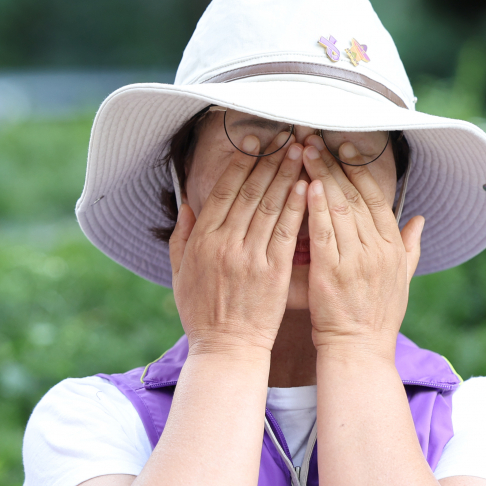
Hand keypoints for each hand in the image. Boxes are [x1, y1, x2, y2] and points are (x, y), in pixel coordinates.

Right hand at [169, 137, 307, 354]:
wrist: (226, 349)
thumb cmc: (202, 314)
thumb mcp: (179, 274)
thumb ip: (181, 238)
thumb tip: (185, 207)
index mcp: (200, 241)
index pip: (221, 192)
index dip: (239, 164)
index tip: (252, 142)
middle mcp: (223, 244)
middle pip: (248, 192)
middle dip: (268, 160)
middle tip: (284, 136)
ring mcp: (249, 257)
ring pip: (270, 206)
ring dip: (286, 175)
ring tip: (301, 151)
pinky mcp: (273, 271)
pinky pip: (286, 231)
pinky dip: (297, 206)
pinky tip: (306, 186)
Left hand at [301, 137, 424, 355]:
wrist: (359, 350)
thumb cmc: (373, 317)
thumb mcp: (400, 279)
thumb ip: (410, 246)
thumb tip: (418, 218)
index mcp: (393, 245)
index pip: (375, 196)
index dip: (359, 168)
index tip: (344, 146)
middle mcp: (378, 247)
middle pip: (355, 194)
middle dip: (333, 163)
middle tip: (314, 137)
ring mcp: (358, 258)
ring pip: (339, 207)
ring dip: (320, 175)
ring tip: (303, 150)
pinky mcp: (334, 271)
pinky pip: (325, 232)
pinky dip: (316, 207)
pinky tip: (305, 184)